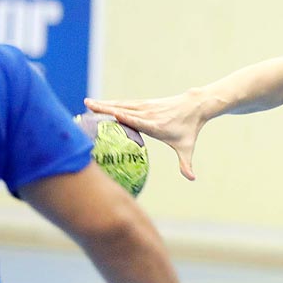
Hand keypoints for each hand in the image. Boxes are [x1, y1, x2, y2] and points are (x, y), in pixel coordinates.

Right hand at [83, 91, 206, 180]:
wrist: (194, 106)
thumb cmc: (189, 129)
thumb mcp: (187, 147)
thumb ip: (186, 163)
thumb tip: (192, 179)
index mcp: (157, 126)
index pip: (140, 121)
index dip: (128, 118)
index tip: (114, 114)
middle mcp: (149, 114)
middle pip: (125, 110)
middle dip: (106, 108)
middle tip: (88, 106)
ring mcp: (146, 106)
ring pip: (122, 105)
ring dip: (104, 104)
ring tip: (87, 103)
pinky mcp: (144, 103)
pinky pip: (125, 103)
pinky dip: (111, 103)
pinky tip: (99, 104)